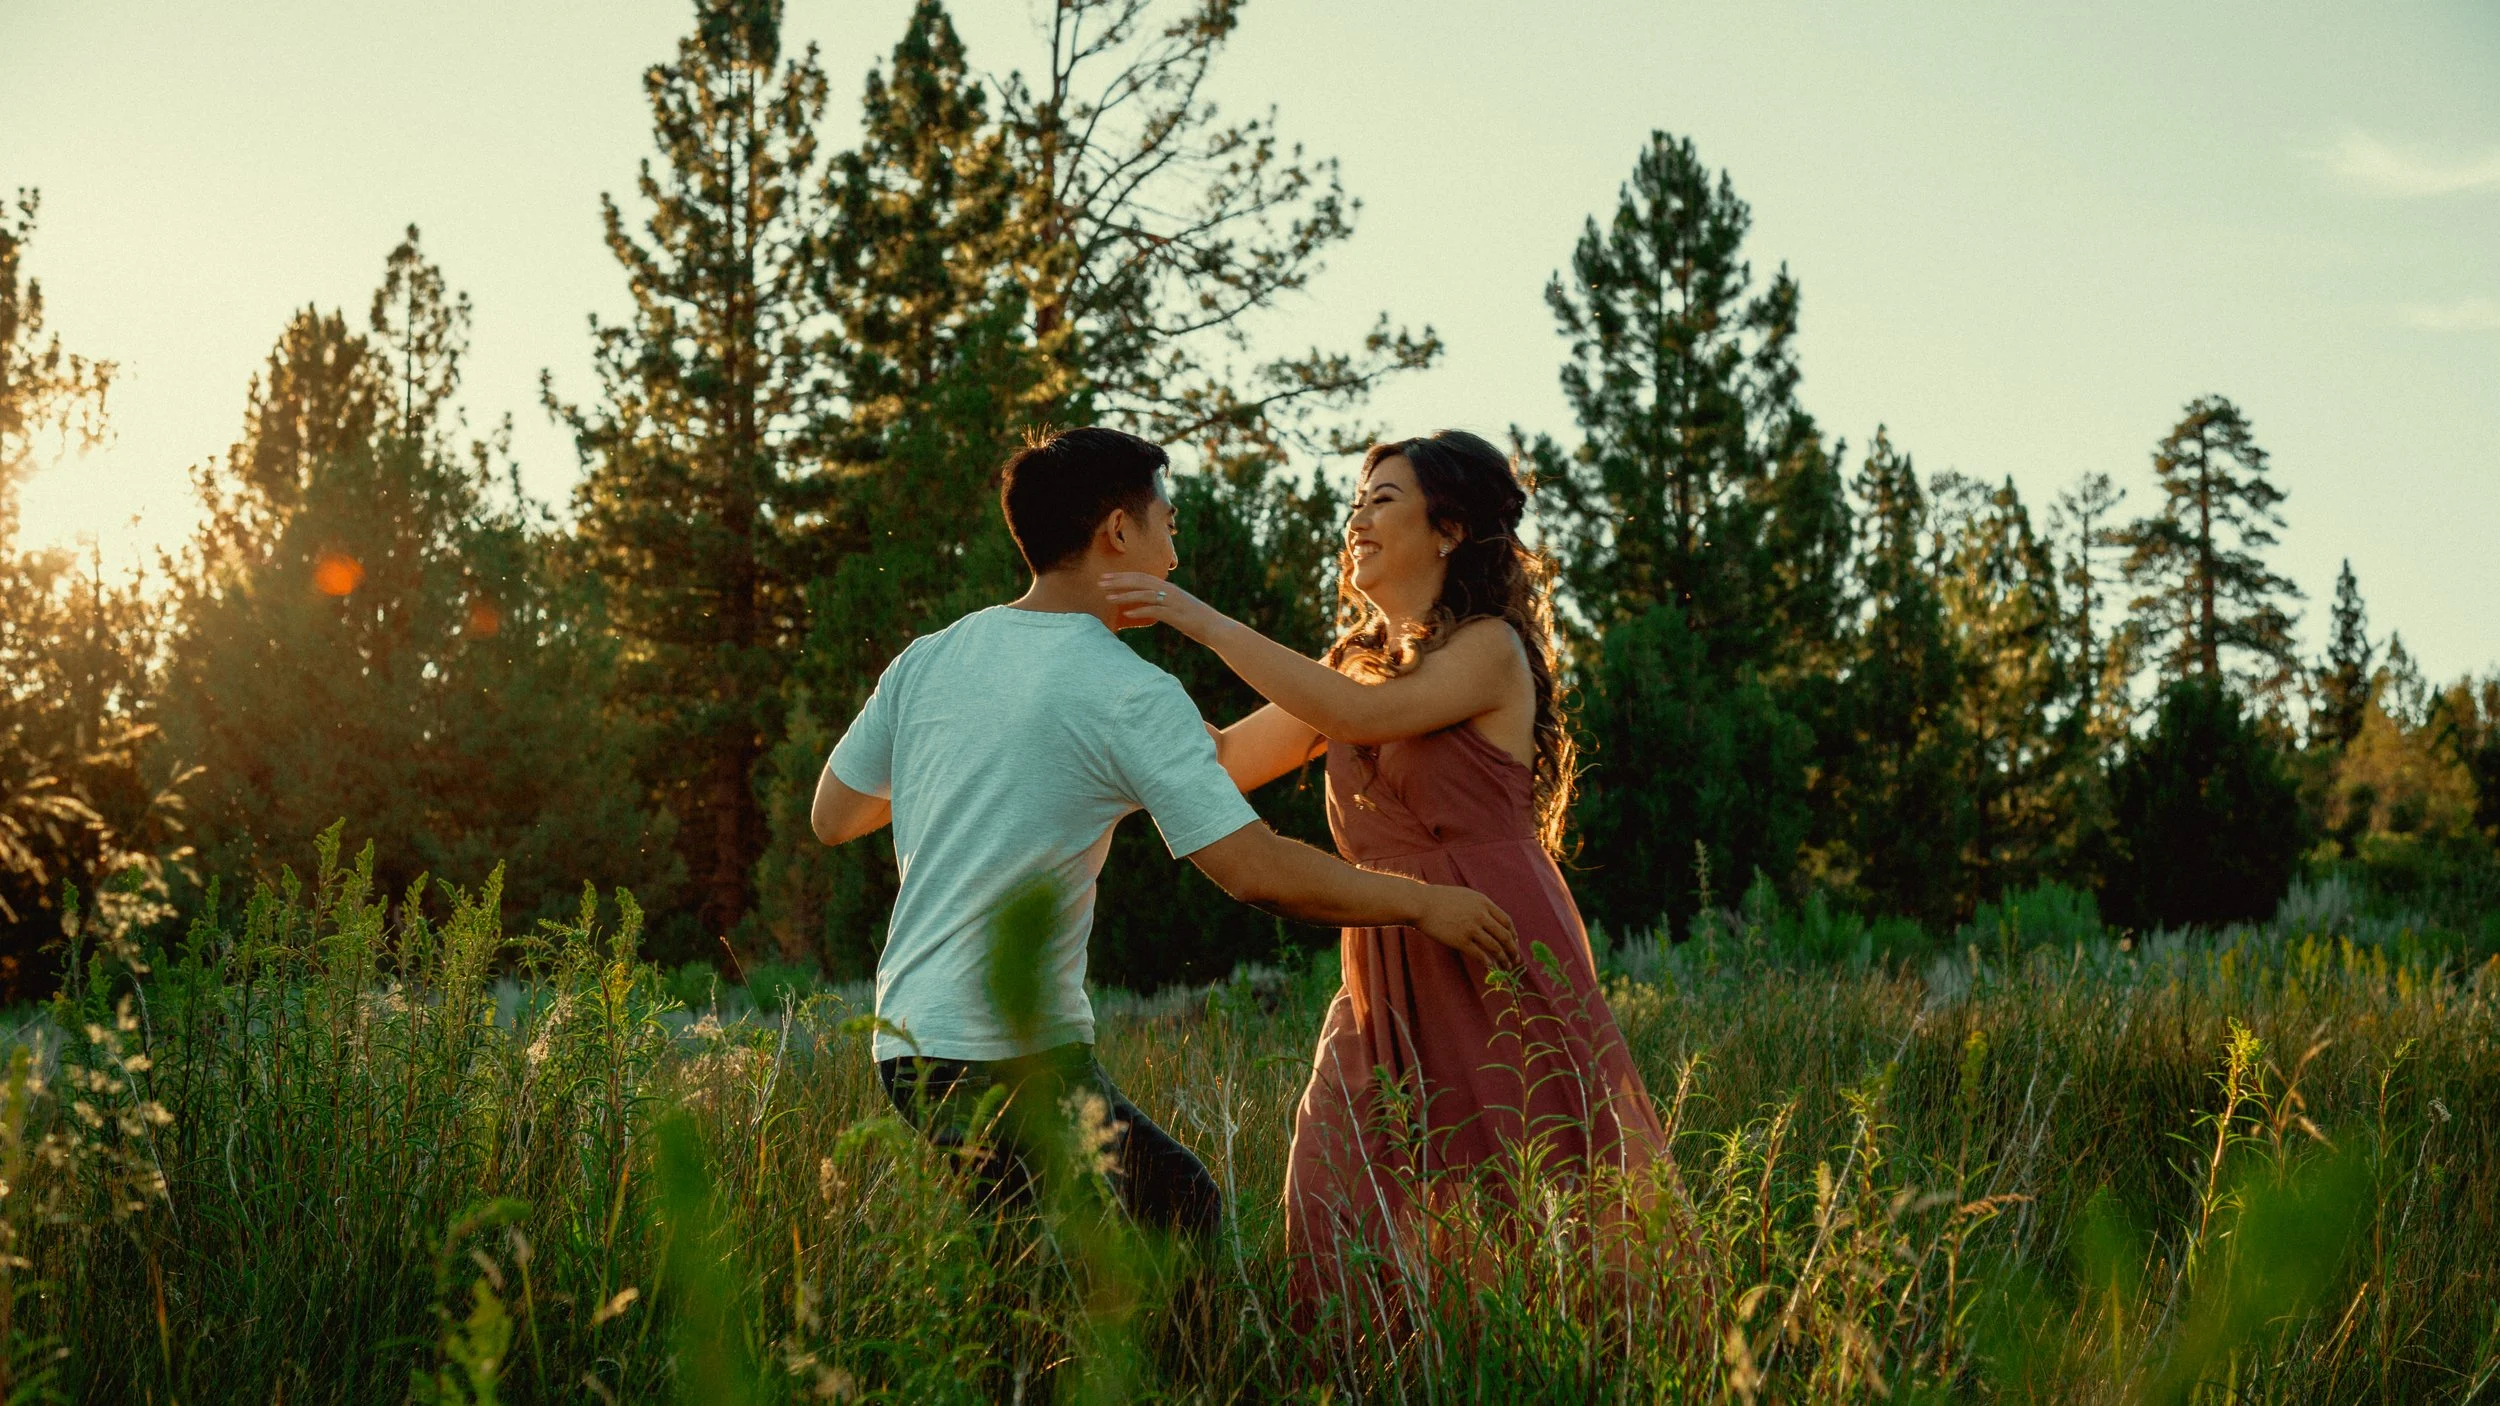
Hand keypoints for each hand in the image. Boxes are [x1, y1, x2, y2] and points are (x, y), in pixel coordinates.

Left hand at [1101, 571, 1226, 640]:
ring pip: (1144, 594)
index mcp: (1168, 588)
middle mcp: (1170, 591)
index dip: (1122, 576)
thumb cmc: (1195, 620)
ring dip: (1125, 595)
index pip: (1141, 577)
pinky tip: (1127, 614)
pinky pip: (1155, 610)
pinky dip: (1140, 610)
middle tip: (1100, 582)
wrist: (1216, 628)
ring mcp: (1173, 602)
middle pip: (1140, 581)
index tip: (1106, 577)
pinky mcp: (1176, 615)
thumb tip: (1146, 605)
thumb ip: (1161, 604)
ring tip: (1108, 597)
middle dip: (1118, 581)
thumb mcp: (1176, 608)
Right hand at [1411, 884, 1515, 968]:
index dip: (1513, 934)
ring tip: (1506, 967)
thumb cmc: (1441, 900)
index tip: (1515, 943)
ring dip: (1503, 960)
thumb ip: (1480, 907)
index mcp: (1483, 902)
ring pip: (1495, 947)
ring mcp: (1471, 928)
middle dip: (1513, 950)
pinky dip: (1487, 963)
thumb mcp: (1466, 896)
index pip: (1506, 921)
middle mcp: (1481, 915)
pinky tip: (1490, 967)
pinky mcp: (1460, 940)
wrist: (1421, 904)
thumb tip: (1492, 921)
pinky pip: (1479, 955)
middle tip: (1516, 960)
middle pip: (1505, 936)